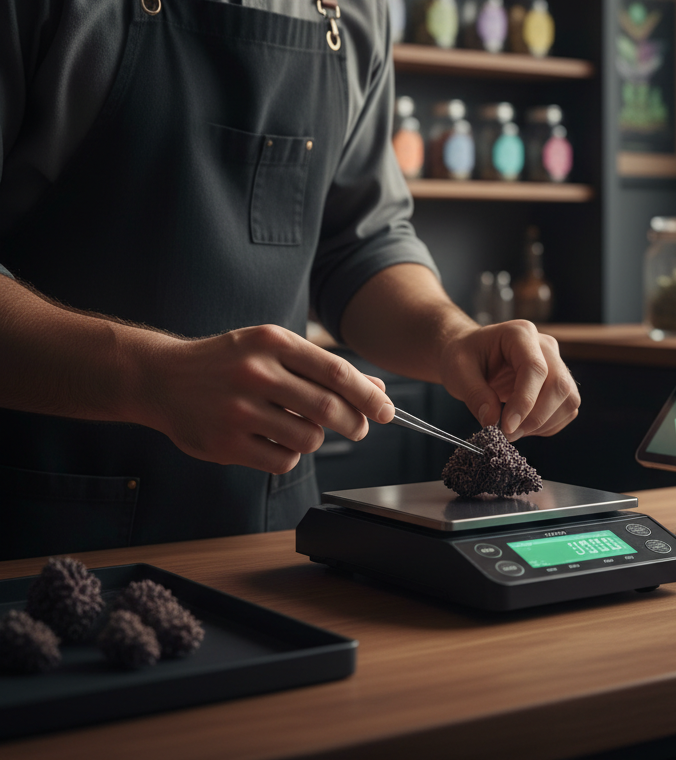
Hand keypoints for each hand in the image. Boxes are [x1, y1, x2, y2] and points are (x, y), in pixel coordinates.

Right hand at [129, 325, 393, 473]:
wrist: (162, 377)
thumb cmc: (228, 361)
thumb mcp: (272, 349)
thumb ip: (322, 367)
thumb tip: (376, 388)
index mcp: (272, 342)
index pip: (335, 371)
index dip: (367, 395)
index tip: (386, 410)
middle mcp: (255, 372)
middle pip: (328, 408)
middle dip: (355, 423)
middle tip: (361, 428)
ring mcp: (238, 409)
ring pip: (308, 437)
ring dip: (317, 439)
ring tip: (304, 428)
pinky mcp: (225, 443)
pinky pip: (282, 460)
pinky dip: (290, 455)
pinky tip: (278, 442)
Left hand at [438, 320, 579, 440]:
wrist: (472, 354)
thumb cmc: (465, 356)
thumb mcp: (457, 371)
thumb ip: (474, 394)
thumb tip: (492, 421)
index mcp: (520, 333)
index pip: (535, 368)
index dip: (525, 401)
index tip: (507, 427)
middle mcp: (545, 346)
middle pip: (559, 385)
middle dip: (536, 417)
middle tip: (508, 433)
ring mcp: (556, 364)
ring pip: (568, 399)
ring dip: (543, 423)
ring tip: (513, 430)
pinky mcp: (559, 383)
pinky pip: (566, 409)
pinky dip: (547, 425)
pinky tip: (523, 425)